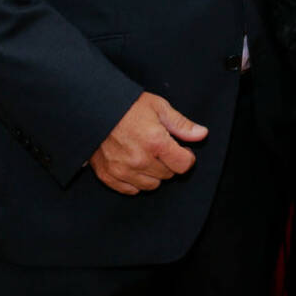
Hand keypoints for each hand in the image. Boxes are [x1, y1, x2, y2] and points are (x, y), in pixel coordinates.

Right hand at [88, 92, 207, 194]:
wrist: (92, 109)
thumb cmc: (127, 106)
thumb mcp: (159, 107)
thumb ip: (181, 124)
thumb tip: (202, 134)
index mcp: (155, 142)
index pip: (183, 165)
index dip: (187, 156)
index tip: (181, 149)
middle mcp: (139, 160)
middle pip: (168, 175)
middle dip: (169, 163)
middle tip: (161, 149)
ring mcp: (122, 170)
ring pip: (151, 185)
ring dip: (153, 174)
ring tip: (147, 156)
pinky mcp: (108, 175)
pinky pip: (130, 189)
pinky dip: (135, 181)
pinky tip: (134, 165)